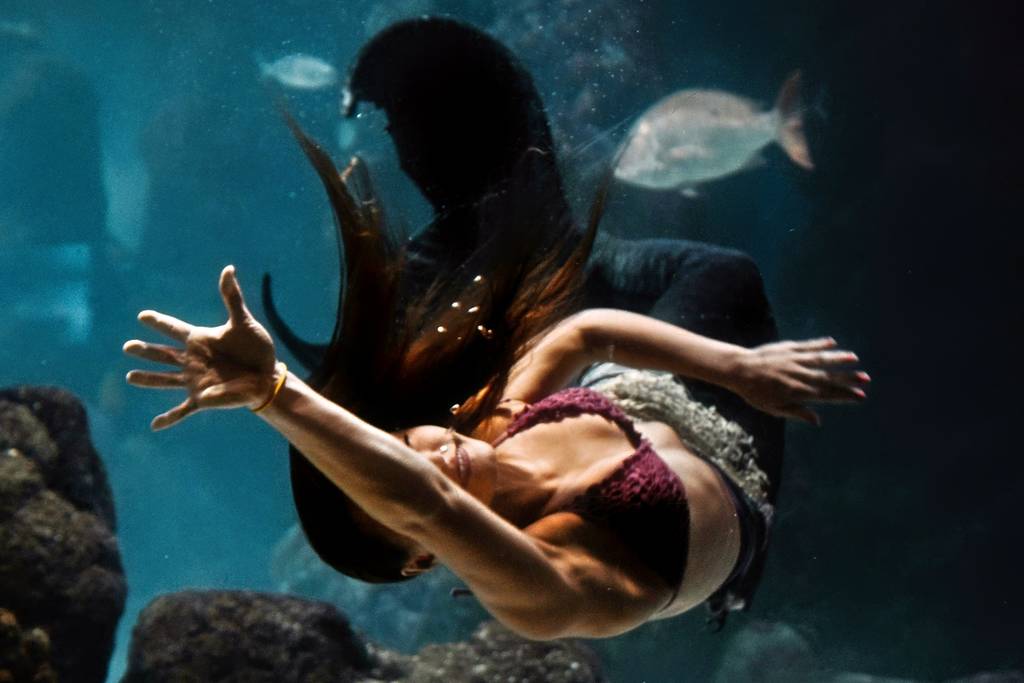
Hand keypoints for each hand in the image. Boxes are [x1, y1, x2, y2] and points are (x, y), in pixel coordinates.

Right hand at [123, 265, 278, 429]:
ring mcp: (195, 380)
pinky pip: (182, 410)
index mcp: (200, 339)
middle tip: (128, 346)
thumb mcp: (243, 322)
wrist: (266, 376)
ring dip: (149, 378)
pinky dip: (169, 418)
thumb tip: (228, 268)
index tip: (143, 316)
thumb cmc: (256, 349)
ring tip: (131, 377)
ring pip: (165, 379)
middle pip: (163, 353)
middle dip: (146, 350)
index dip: (159, 322)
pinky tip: (154, 426)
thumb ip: (232, 298)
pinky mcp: (202, 398)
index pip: (174, 328)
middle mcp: (192, 360)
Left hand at [730, 337, 869, 425]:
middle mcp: (799, 375)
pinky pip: (807, 346)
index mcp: (798, 392)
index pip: (827, 394)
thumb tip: (818, 421)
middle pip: (828, 377)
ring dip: (838, 359)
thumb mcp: (774, 408)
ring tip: (854, 358)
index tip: (860, 396)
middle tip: (866, 379)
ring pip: (821, 359)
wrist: (739, 369)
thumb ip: (797, 413)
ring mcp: (795, 360)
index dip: (845, 395)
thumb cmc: (754, 392)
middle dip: (848, 378)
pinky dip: (820, 344)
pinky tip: (832, 342)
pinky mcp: (788, 349)